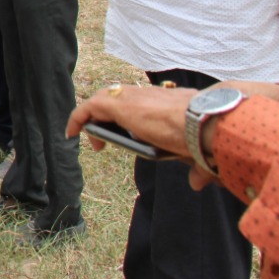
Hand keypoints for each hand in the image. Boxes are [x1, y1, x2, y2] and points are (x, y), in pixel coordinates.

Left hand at [66, 83, 225, 189]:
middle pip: (120, 98)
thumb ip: (198, 168)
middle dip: (110, 117)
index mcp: (166, 102)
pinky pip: (89, 108)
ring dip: (95, 119)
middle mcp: (147, 95)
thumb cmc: (206, 136)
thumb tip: (197, 183)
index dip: (132, 116)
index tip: (131, 133)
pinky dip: (79, 118)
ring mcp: (131, 96)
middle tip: (107, 139)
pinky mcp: (117, 104)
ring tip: (94, 142)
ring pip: (104, 100)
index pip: (144, 103)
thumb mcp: (198, 152)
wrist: (205, 121)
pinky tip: (71, 133)